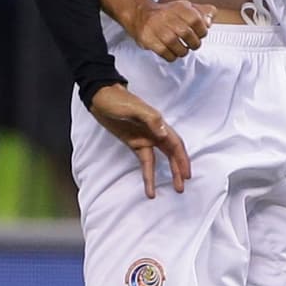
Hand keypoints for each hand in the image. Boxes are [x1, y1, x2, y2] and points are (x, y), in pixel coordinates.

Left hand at [88, 82, 190, 197]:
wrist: (99, 98)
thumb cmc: (116, 100)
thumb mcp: (133, 108)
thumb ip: (150, 119)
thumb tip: (164, 134)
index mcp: (157, 122)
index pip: (175, 143)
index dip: (182, 159)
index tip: (186, 174)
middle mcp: (154, 132)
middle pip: (171, 153)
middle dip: (178, 169)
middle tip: (181, 187)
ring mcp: (144, 138)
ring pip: (160, 159)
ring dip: (167, 173)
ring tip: (173, 188)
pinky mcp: (134, 143)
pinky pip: (145, 161)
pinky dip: (148, 173)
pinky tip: (149, 185)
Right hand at [128, 0, 213, 61]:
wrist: (141, 15)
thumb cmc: (166, 14)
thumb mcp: (186, 7)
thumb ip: (202, 12)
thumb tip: (210, 20)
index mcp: (181, 8)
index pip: (199, 23)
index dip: (201, 32)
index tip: (199, 34)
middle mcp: (170, 18)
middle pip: (190, 38)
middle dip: (193, 44)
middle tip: (191, 43)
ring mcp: (159, 30)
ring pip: (180, 49)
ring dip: (182, 51)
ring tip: (180, 47)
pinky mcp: (151, 41)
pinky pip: (168, 55)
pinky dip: (172, 56)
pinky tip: (170, 50)